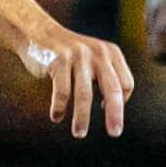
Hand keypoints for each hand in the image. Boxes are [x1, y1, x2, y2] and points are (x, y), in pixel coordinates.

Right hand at [20, 23, 134, 136]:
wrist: (39, 32)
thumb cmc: (70, 55)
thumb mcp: (94, 59)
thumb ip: (107, 77)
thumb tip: (114, 109)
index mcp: (111, 54)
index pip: (126, 84)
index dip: (120, 102)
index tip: (104, 109)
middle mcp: (98, 53)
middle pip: (113, 89)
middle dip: (115, 114)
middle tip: (115, 133)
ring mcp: (79, 56)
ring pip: (85, 94)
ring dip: (82, 118)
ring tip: (79, 134)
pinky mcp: (59, 60)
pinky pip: (62, 91)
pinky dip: (59, 108)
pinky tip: (56, 117)